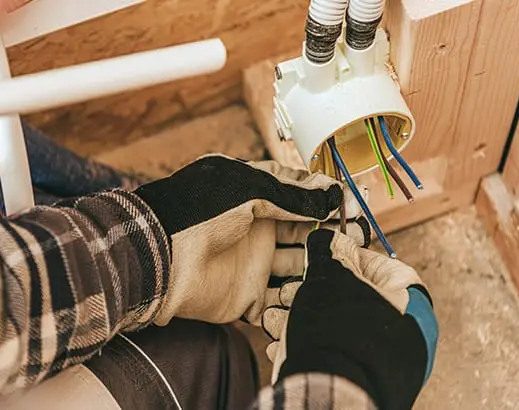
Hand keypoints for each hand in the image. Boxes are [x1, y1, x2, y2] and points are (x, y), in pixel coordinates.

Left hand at [133, 155, 368, 324]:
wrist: (159, 258)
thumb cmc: (196, 212)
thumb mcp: (247, 190)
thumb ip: (292, 195)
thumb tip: (332, 195)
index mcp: (253, 197)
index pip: (299, 195)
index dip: (325, 200)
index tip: (351, 206)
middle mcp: (256, 230)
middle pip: (305, 234)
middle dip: (331, 237)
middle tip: (358, 241)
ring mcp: (253, 265)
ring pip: (299, 269)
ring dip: (320, 270)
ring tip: (346, 269)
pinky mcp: (247, 298)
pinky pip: (280, 304)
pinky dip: (298, 303)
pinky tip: (320, 298)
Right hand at [262, 229, 438, 409]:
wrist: (332, 393)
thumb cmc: (338, 330)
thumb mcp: (328, 275)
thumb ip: (328, 251)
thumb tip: (327, 240)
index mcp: (405, 292)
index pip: (371, 260)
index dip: (335, 256)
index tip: (312, 258)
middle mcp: (401, 323)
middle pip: (347, 294)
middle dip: (307, 293)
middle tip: (287, 293)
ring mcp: (382, 353)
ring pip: (333, 324)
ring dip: (298, 319)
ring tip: (276, 321)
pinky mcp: (363, 374)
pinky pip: (332, 351)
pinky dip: (306, 344)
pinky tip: (280, 344)